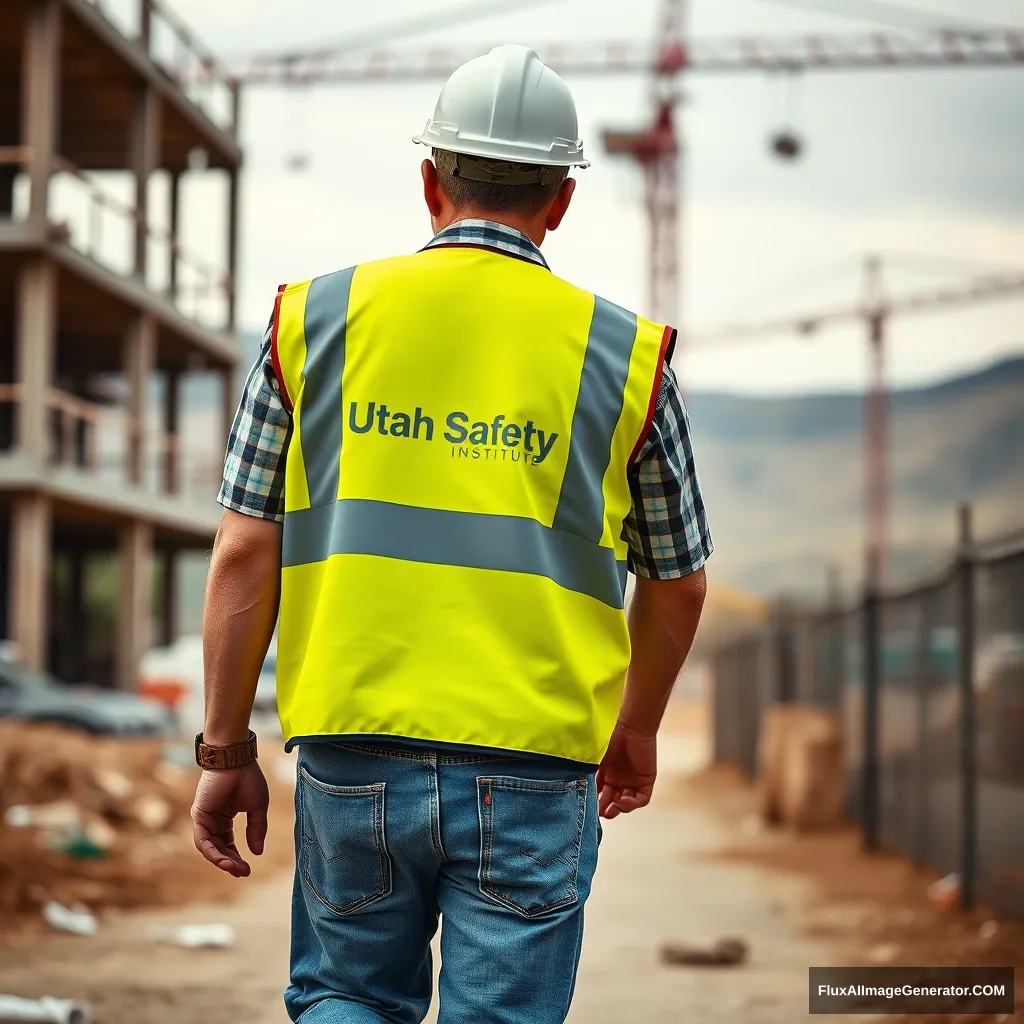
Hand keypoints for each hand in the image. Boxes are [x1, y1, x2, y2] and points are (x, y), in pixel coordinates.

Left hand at [191, 761, 269, 877]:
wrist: (237, 758)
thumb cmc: (247, 777)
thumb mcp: (258, 807)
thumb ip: (256, 829)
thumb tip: (257, 852)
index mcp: (225, 817)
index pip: (228, 844)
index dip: (237, 858)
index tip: (248, 868)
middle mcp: (213, 820)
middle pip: (219, 848)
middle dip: (230, 862)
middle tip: (243, 872)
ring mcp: (204, 818)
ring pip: (209, 848)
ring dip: (221, 860)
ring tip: (235, 869)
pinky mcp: (198, 815)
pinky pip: (202, 840)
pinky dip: (212, 852)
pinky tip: (223, 860)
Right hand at [597, 721, 656, 819]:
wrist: (631, 727)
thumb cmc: (612, 737)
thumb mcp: (597, 759)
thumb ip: (591, 774)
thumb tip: (580, 789)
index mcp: (607, 774)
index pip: (602, 794)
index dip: (597, 802)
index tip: (590, 808)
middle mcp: (620, 779)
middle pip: (614, 801)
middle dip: (608, 809)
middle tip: (601, 813)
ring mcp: (633, 781)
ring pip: (627, 803)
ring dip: (620, 808)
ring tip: (613, 808)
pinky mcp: (646, 780)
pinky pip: (641, 798)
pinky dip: (633, 803)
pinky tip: (624, 800)